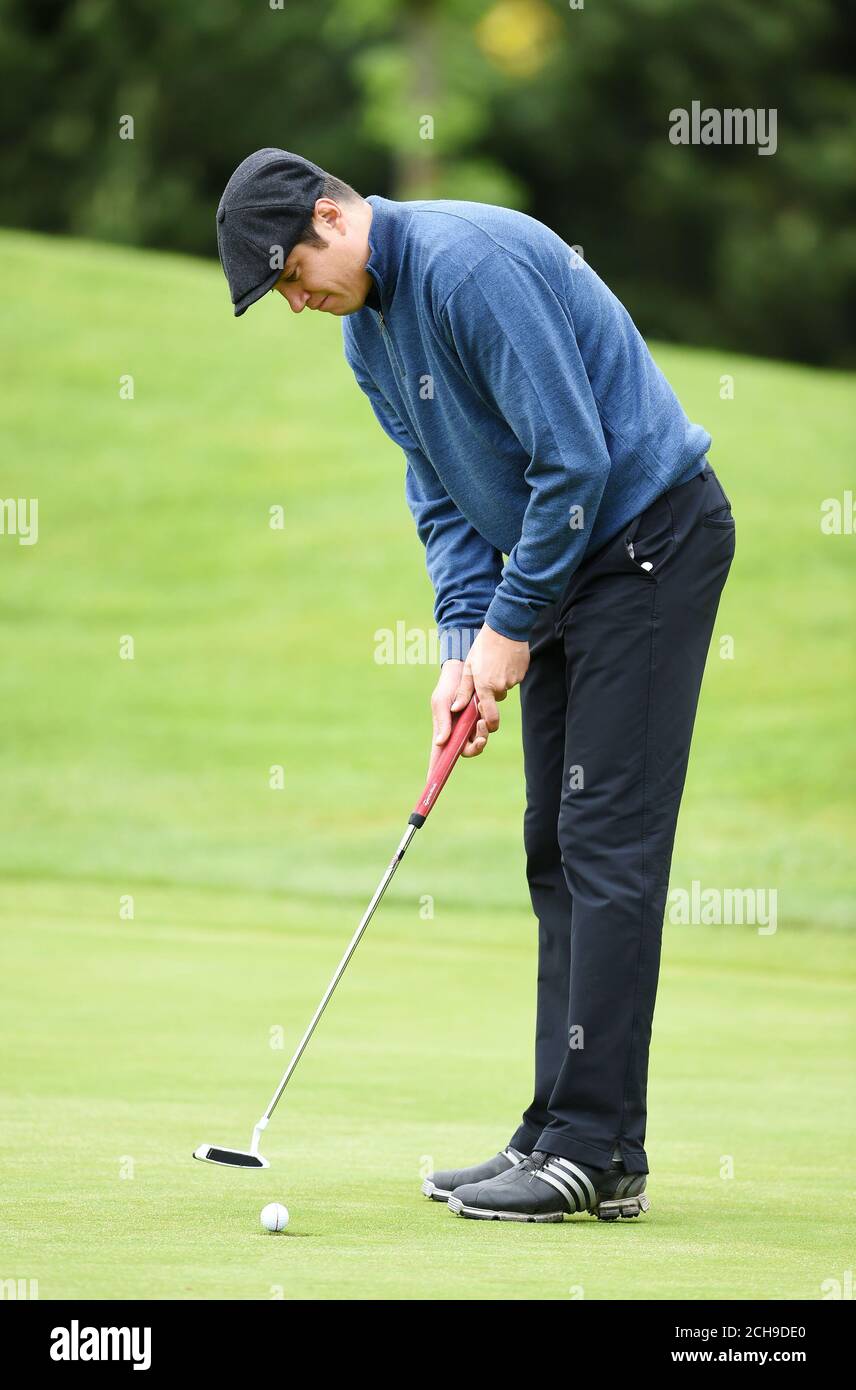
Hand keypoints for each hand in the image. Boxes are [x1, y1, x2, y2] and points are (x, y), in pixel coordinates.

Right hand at [428, 659, 489, 774]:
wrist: (463, 670)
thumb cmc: (447, 687)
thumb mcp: (441, 702)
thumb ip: (442, 722)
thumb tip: (440, 742)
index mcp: (442, 732)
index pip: (437, 756)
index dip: (435, 771)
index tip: (431, 783)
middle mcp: (456, 733)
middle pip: (465, 752)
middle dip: (475, 748)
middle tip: (481, 739)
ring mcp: (468, 727)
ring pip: (478, 743)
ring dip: (483, 736)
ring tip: (482, 721)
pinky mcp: (479, 719)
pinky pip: (486, 730)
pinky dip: (487, 726)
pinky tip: (484, 713)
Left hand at [451, 623, 529, 735]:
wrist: (505, 629)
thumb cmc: (483, 646)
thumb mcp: (469, 667)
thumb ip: (464, 691)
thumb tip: (456, 709)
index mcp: (485, 686)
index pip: (490, 716)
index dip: (490, 724)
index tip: (487, 724)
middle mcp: (501, 686)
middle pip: (496, 698)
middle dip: (492, 691)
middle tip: (486, 673)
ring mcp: (514, 680)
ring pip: (505, 687)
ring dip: (500, 680)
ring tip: (495, 662)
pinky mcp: (522, 673)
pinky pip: (514, 679)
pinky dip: (509, 673)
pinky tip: (504, 659)